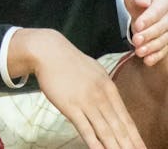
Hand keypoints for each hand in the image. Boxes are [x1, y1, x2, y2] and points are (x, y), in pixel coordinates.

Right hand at [11, 28, 144, 148]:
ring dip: (115, 147)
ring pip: (104, 130)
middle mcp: (101, 96)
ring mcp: (85, 102)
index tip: (141, 148)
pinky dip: (94, 142)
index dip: (135, 136)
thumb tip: (112, 101)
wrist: (48, 51)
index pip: (126, 118)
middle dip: (129, 145)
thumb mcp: (95, 72)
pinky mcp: (69, 105)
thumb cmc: (70, 62)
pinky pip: (84, 128)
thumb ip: (104, 88)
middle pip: (118, 127)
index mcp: (109, 88)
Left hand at [123, 0, 167, 66]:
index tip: (138, 25)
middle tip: (136, 40)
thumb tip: (145, 2)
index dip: (149, 19)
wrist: (142, 4)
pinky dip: (157, 55)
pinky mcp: (167, 38)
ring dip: (153, 47)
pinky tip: (148, 60)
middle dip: (149, 35)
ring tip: (140, 52)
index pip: (158, 10)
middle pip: (163, 26)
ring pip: (165, 39)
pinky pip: (165, 48)